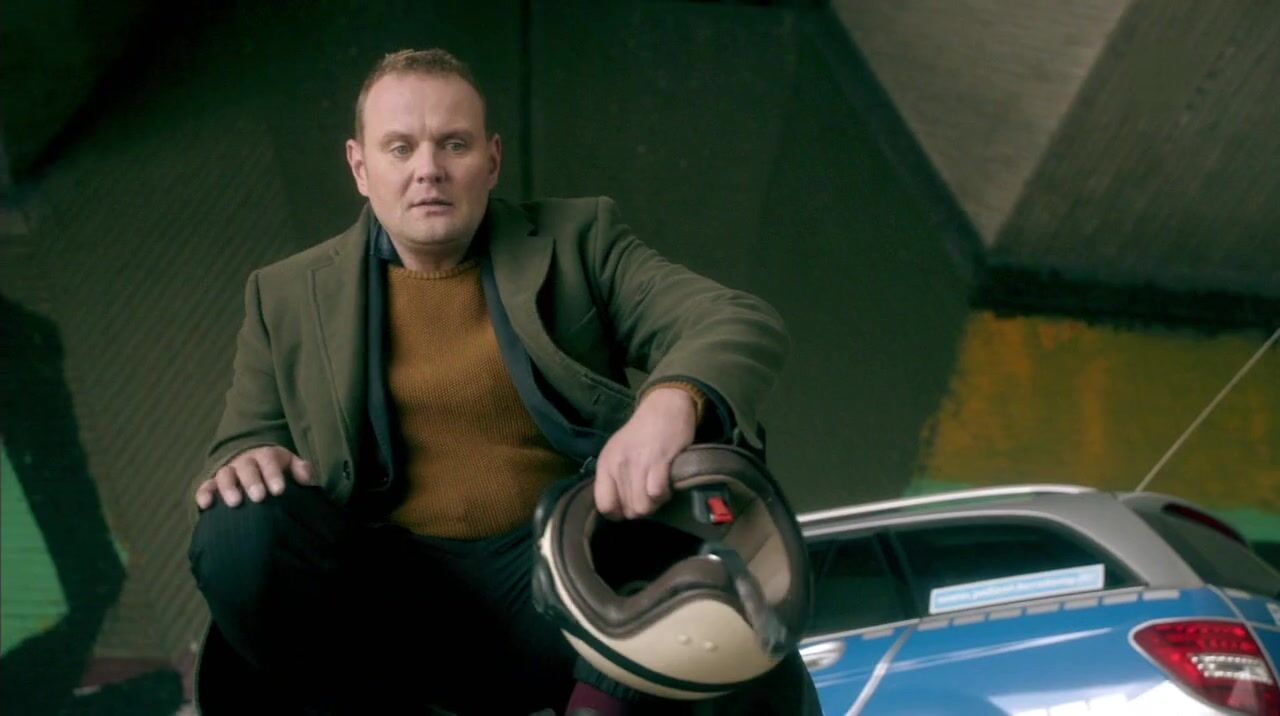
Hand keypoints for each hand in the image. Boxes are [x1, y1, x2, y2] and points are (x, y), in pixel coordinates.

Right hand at [194, 445, 313, 509]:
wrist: (251, 461)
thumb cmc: (274, 468)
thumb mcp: (289, 463)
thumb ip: (301, 469)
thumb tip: (307, 479)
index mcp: (265, 456)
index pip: (269, 462)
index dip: (273, 475)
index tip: (279, 490)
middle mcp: (244, 461)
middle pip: (246, 468)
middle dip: (252, 482)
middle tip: (259, 497)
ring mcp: (228, 471)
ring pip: (225, 475)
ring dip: (229, 488)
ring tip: (235, 503)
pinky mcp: (212, 483)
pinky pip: (206, 486)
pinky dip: (204, 493)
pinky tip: (205, 505)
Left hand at [594, 387, 697, 518]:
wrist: (665, 406)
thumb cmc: (642, 433)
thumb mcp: (619, 452)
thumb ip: (614, 478)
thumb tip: (619, 508)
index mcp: (605, 464)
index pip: (604, 505)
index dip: (619, 512)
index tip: (630, 505)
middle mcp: (618, 465)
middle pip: (628, 510)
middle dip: (642, 506)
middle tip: (650, 492)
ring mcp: (638, 463)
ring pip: (643, 506)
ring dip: (655, 502)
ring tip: (659, 488)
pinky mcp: (659, 460)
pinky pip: (657, 493)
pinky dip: (664, 493)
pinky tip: (667, 483)